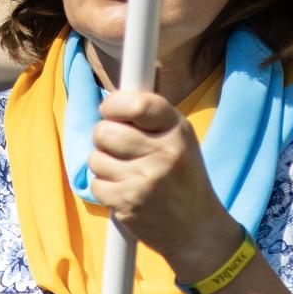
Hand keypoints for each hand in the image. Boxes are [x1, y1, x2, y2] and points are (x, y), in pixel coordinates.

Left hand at [88, 91, 237, 277]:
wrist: (196, 230)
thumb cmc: (183, 178)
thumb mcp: (179, 138)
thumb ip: (155, 107)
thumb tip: (146, 63)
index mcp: (177, 129)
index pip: (137, 102)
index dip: (113, 104)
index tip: (110, 111)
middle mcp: (164, 152)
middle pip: (105, 130)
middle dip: (104, 138)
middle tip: (118, 148)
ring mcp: (146, 178)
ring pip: (96, 158)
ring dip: (103, 165)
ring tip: (125, 173)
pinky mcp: (129, 202)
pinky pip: (96, 184)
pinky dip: (104, 189)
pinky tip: (124, 192)